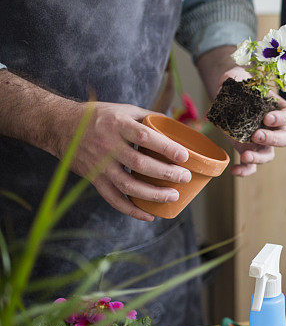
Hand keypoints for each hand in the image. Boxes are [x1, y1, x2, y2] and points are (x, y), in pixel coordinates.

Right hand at [58, 102, 192, 221]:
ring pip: (127, 185)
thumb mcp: (124, 110)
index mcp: (118, 124)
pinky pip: (113, 198)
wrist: (61, 126)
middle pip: (139, 163)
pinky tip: (149, 215)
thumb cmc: (101, 117)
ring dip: (152, 194)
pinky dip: (131, 210)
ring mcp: (100, 164)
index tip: (184, 156)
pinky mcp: (94, 178)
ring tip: (173, 197)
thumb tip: (178, 126)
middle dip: (165, 173)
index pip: (144, 136)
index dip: (165, 147)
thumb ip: (150, 118)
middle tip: (185, 177)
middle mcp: (108, 145)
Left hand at [217, 68, 285, 176]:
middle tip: (256, 135)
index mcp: (277, 108)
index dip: (283, 119)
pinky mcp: (247, 149)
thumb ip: (233, 80)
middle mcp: (273, 127)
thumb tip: (224, 86)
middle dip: (273, 139)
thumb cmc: (237, 84)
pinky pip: (251, 165)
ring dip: (259, 158)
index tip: (267, 118)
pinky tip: (234, 170)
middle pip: (285, 138)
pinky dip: (245, 170)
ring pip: (269, 154)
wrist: (226, 96)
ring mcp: (261, 141)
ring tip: (246, 155)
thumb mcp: (236, 77)